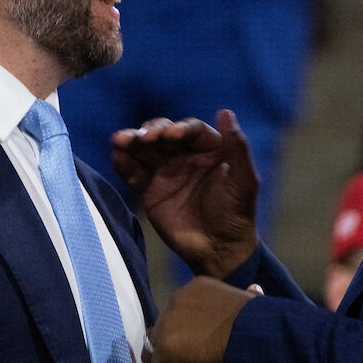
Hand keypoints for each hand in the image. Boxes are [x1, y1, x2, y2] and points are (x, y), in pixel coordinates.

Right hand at [112, 109, 258, 277]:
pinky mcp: (150, 190)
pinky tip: (117, 157)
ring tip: (120, 141)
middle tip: (142, 137)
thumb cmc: (237, 215)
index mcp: (210, 149)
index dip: (180, 128)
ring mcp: (165, 172)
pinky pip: (134, 173)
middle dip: (151, 131)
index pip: (191, 130)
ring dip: (131, 141)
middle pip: (163, 134)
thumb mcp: (245, 181)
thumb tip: (226, 112)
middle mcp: (185, 155)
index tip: (170, 135)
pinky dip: (124, 164)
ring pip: (144, 149)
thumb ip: (237, 147)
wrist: (218, 251)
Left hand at [145, 277, 261, 362]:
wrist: (250, 335)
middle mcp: (176, 300)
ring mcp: (166, 322)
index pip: (183, 313)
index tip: (212, 351)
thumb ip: (246, 298)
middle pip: (167, 330)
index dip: (194, 335)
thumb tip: (255, 290)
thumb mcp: (251, 304)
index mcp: (195, 288)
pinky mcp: (164, 346)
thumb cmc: (255, 321)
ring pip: (158, 349)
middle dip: (184, 351)